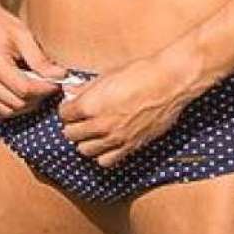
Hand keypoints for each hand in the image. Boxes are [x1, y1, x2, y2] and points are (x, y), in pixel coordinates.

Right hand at [0, 0, 67, 117]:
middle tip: (51, 86)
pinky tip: (25, 92)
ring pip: (8, 112)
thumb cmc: (1, 25)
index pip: (24, 88)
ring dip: (27, 105)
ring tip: (39, 89)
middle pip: (17, 103)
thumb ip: (41, 60)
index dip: (45, 89)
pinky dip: (15, 106)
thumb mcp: (23, 36)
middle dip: (38, 98)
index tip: (59, 83)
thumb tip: (62, 77)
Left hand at [58, 53, 187, 166]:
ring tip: (92, 132)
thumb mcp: (107, 75)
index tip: (72, 106)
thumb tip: (71, 91)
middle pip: (71, 135)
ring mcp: (115, 139)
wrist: (168, 83)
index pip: (64, 115)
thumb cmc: (139, 73)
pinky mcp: (131, 146)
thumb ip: (86, 88)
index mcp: (90, 105)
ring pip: (85, 150)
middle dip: (72, 125)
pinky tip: (107, 143)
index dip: (66, 109)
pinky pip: (107, 160)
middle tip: (79, 118)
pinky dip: (103, 154)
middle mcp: (100, 125)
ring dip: (85, 141)